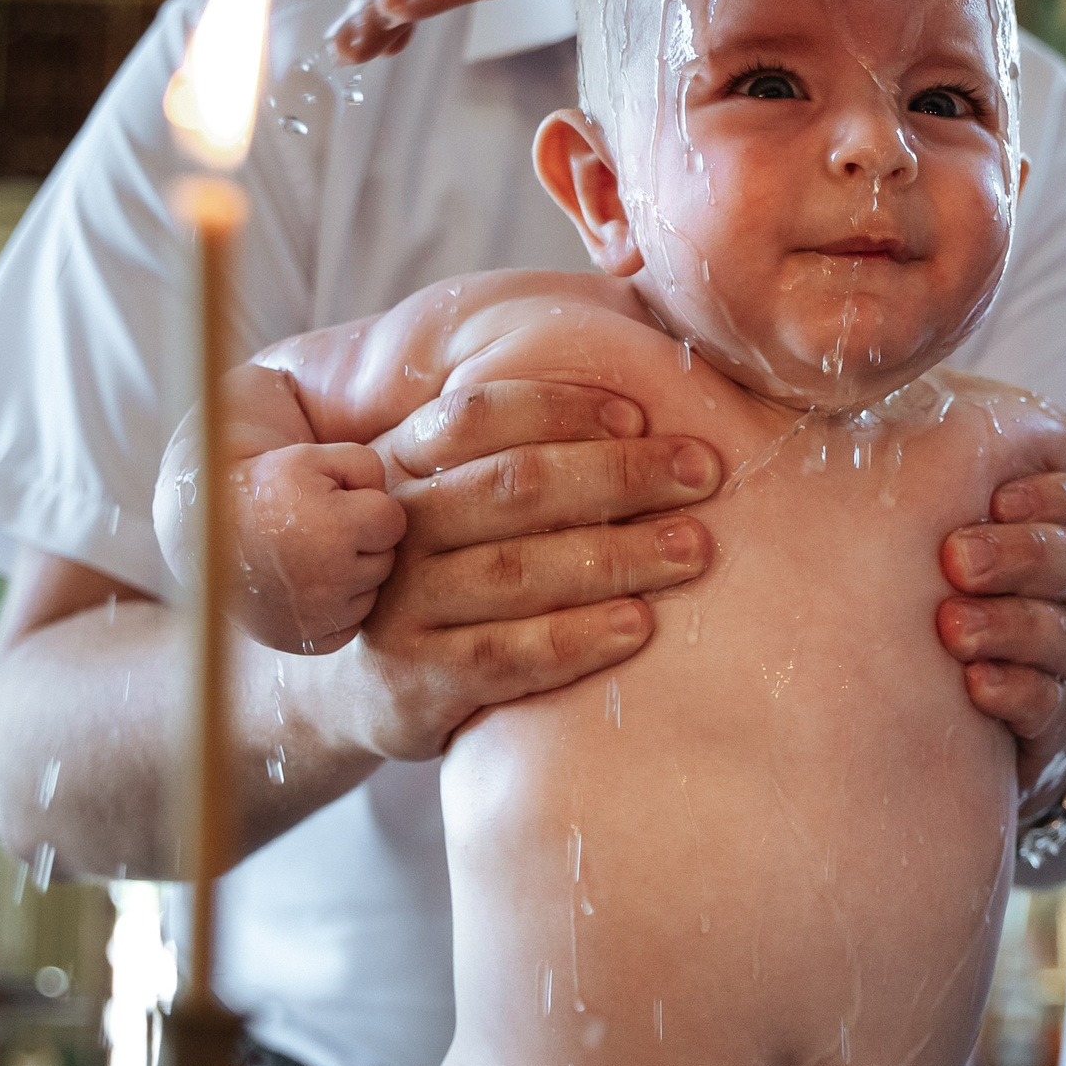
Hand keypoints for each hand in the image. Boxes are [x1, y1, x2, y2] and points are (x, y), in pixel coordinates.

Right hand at [226, 442, 407, 654]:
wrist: (205, 532)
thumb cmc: (264, 488)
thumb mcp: (312, 457)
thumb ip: (366, 467)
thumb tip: (393, 505)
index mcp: (333, 532)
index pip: (393, 521)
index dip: (366, 505)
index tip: (333, 502)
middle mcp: (328, 582)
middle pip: (385, 559)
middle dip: (361, 541)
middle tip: (317, 528)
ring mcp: (316, 618)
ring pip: (372, 593)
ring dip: (351, 574)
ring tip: (309, 554)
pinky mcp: (307, 641)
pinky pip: (351, 624)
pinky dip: (336, 607)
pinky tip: (307, 584)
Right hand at [349, 380, 720, 761]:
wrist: (363, 683)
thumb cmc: (446, 566)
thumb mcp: (455, 493)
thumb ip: (518, 444)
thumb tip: (634, 382)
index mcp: (405, 461)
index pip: (475, 416)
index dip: (559, 409)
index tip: (639, 415)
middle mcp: (400, 528)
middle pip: (511, 487)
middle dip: (617, 474)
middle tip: (701, 473)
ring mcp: (402, 605)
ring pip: (516, 571)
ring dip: (616, 555)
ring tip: (693, 548)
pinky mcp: (419, 680)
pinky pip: (508, 655)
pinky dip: (577, 638)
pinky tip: (639, 624)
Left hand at [936, 471, 1065, 806]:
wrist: (945, 720)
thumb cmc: (930, 611)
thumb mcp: (933, 546)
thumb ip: (933, 495)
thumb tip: (886, 428)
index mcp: (1056, 542)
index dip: (1050, 497)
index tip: (996, 499)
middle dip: (1020, 555)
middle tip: (956, 559)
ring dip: (1008, 625)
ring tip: (951, 626)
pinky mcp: (1061, 725)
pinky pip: (1054, 706)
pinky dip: (1016, 691)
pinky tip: (976, 685)